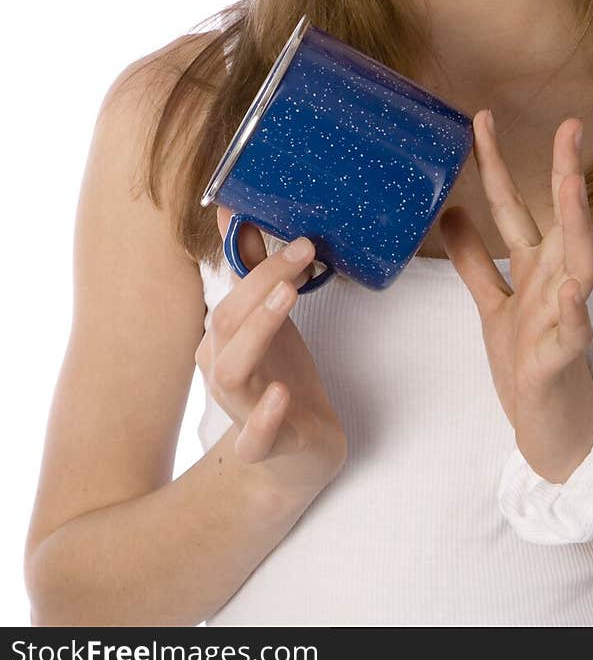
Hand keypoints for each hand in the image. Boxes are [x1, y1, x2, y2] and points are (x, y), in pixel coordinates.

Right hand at [195, 210, 347, 495]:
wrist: (301, 449)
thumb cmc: (282, 375)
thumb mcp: (273, 317)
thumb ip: (252, 268)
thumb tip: (232, 210)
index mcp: (221, 339)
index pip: (231, 294)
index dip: (264, 264)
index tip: (303, 242)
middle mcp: (221, 371)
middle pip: (226, 322)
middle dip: (261, 285)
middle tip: (302, 254)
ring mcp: (240, 410)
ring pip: (231, 373)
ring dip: (258, 331)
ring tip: (289, 297)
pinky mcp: (264, 446)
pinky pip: (253, 439)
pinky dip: (264, 417)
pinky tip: (282, 394)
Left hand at [440, 110, 592, 483]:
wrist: (552, 434)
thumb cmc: (529, 366)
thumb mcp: (493, 304)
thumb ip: (474, 260)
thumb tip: (451, 211)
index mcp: (533, 269)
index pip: (514, 206)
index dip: (496, 164)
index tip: (481, 119)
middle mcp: (555, 284)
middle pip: (560, 220)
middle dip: (565, 173)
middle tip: (569, 127)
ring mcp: (564, 318)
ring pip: (579, 263)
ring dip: (576, 224)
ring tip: (573, 185)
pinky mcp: (563, 359)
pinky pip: (573, 332)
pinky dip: (575, 309)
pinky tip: (573, 288)